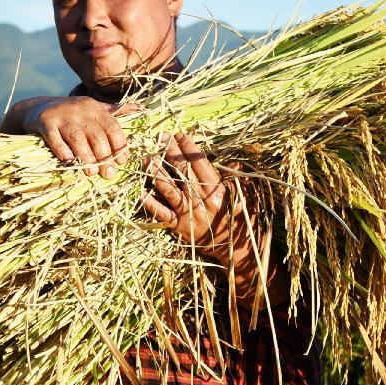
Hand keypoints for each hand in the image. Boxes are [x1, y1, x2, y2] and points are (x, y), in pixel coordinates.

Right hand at [4, 96, 139, 177]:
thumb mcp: (94, 109)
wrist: (36, 109)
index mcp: (95, 108)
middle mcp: (80, 110)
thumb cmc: (72, 115)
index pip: (113, 127)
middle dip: (104, 157)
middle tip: (107, 174)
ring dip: (86, 157)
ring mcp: (62, 116)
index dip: (119, 145)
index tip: (122, 162)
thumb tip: (142, 109)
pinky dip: (62, 152)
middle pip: (96, 135)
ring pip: (77, 138)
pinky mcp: (45, 123)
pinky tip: (69, 163)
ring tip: (90, 172)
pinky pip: (55, 139)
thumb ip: (116, 112)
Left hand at [141, 133, 240, 262]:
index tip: (180, 135)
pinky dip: (150, 203)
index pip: (199, 162)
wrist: (233, 250)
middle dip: (170, 152)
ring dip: (156, 172)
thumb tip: (234, 163)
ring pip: (168, 188)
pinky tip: (140, 192)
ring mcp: (187, 213)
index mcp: (216, 190)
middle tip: (161, 138)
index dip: (188, 147)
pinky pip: (161, 213)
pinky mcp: (178, 226)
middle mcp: (200, 200)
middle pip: (182, 170)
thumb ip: (237, 178)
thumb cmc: (240, 220)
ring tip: (147, 159)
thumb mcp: (244, 197)